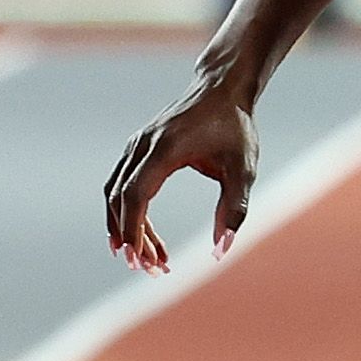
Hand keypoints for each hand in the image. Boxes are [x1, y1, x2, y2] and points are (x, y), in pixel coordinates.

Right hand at [100, 80, 261, 274]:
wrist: (222, 89)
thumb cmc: (235, 129)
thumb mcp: (244, 170)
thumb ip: (234, 209)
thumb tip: (221, 250)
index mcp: (166, 148)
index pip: (137, 195)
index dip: (133, 230)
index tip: (138, 261)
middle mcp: (143, 145)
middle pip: (122, 198)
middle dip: (131, 238)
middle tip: (150, 270)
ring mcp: (136, 146)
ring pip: (117, 193)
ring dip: (126, 228)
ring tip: (149, 259)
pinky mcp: (137, 149)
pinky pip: (122, 185)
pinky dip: (127, 212)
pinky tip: (141, 237)